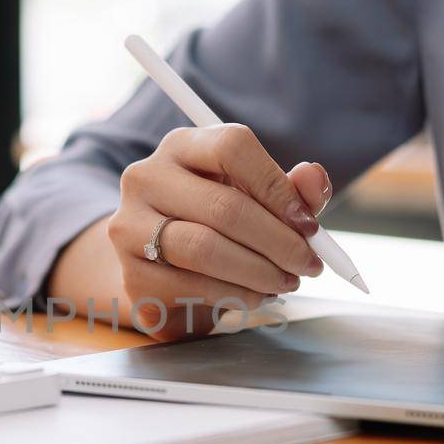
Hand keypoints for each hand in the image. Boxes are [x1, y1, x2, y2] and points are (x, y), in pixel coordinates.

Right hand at [106, 124, 330, 338]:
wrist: (165, 272)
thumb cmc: (218, 227)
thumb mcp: (256, 201)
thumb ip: (290, 190)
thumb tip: (314, 178)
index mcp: (182, 146)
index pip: (232, 147)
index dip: (277, 187)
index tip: (309, 224)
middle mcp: (146, 178)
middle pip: (223, 206)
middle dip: (278, 242)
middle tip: (308, 264)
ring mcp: (129, 226)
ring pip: (205, 249)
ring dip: (259, 272)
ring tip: (285, 281)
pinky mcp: (131, 274)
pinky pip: (190, 286)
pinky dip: (234, 295)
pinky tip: (255, 296)